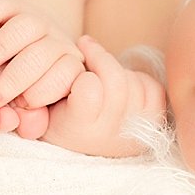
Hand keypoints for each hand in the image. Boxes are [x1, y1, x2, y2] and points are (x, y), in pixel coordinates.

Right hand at [0, 0, 85, 109]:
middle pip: (43, 54)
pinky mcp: (15, 6)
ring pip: (25, 26)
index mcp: (71, 69)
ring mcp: (38, 21)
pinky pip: (2, 5)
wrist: (25, 57)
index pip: (66, 75)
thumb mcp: (36, 112)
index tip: (20, 107)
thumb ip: (32, 119)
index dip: (42, 92)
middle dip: (14, 78)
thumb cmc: (28, 96)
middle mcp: (58, 42)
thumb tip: (28, 126)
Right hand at [42, 36, 166, 157]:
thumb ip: (38, 89)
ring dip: (117, 70)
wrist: (88, 148)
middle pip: (116, 81)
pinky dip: (136, 79)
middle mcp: (113, 133)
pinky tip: (120, 86)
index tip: (73, 68)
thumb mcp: (39, 109)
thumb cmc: (59, 120)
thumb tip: (43, 75)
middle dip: (100, 56)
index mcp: (81, 130)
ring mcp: (138, 129)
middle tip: (86, 45)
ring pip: (134, 81)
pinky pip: (151, 86)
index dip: (82, 73)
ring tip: (100, 74)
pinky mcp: (156, 123)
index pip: (89, 89)